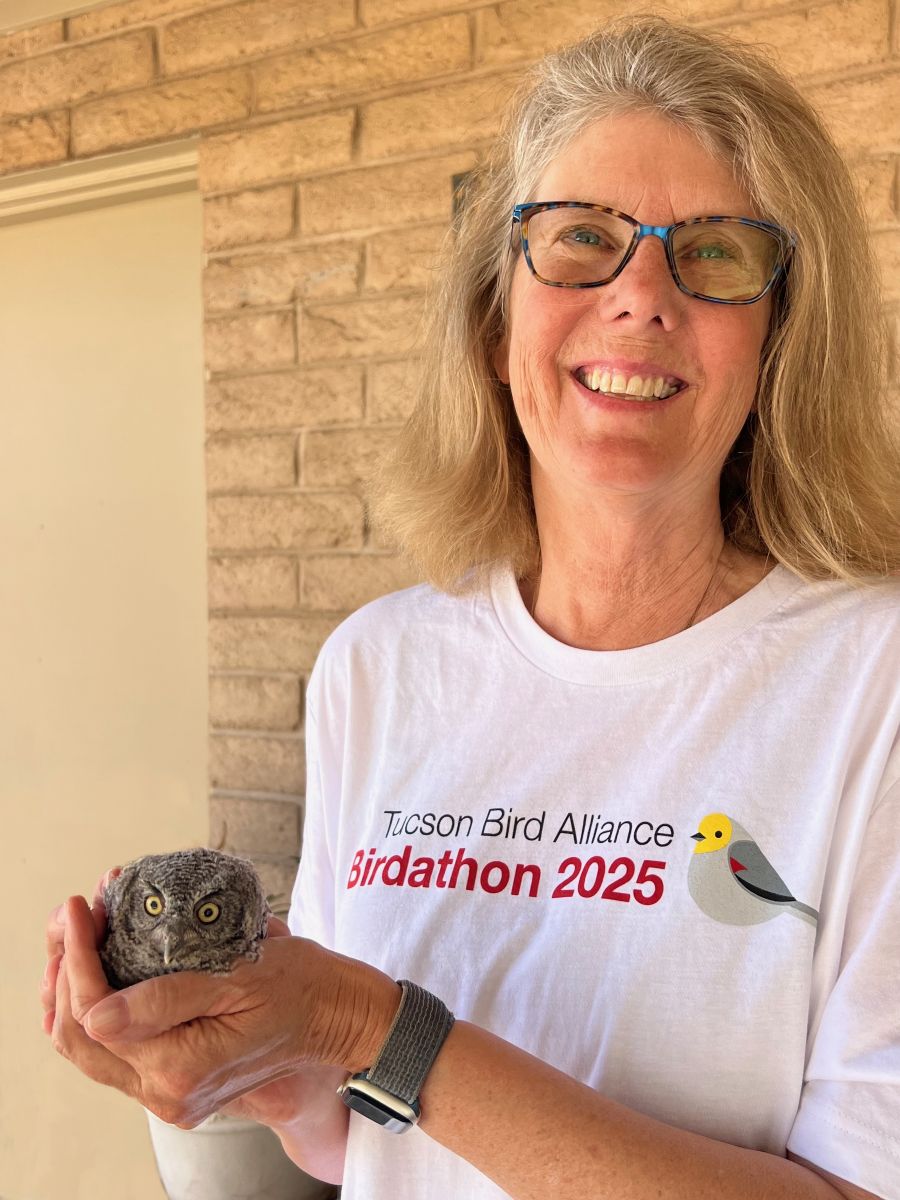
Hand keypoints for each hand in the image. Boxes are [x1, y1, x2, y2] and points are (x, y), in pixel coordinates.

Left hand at [43, 891, 398, 1128]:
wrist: (336, 1017)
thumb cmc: (301, 986)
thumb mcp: (240, 977)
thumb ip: (167, 998)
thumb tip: (98, 1013)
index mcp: (181, 1070)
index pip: (96, 1016)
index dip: (77, 957)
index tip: (81, 908)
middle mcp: (167, 1093)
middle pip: (79, 1037)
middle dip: (65, 970)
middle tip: (74, 913)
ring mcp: (168, 1092)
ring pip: (89, 1046)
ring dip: (76, 987)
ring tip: (83, 931)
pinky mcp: (174, 1080)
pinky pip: (113, 1048)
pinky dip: (99, 1003)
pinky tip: (104, 961)